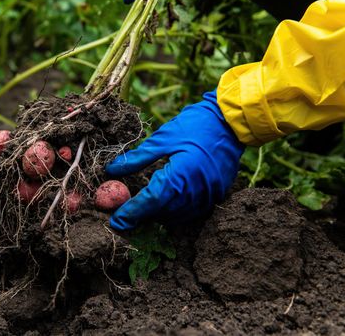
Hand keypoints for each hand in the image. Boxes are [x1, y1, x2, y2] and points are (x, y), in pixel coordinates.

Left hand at [105, 90, 244, 230]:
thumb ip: (136, 158)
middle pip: (162, 213)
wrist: (231, 122)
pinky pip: (191, 211)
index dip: (131, 213)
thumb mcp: (162, 139)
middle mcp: (196, 191)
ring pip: (176, 216)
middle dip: (142, 214)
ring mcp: (208, 196)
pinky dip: (175, 210)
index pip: (150, 201)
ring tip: (143, 205)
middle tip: (125, 211)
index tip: (116, 221)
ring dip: (158, 213)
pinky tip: (165, 201)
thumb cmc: (195, 125)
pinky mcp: (216, 196)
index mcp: (180, 174)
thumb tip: (112, 170)